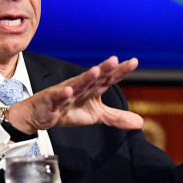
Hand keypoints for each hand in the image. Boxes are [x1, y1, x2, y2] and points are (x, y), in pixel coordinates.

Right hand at [7, 56, 143, 133]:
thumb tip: (140, 122)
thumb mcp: (96, 115)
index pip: (109, 78)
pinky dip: (63, 94)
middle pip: (95, 77)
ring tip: (95, 71)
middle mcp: (81, 87)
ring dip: (86, 78)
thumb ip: (116, 117)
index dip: (120, 71)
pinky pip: (58, 97)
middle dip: (104, 68)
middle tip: (114, 60)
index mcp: (93, 89)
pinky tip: (68, 91)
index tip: (133, 62)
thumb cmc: (69, 109)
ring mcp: (66, 92)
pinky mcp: (53, 101)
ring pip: (78, 84)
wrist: (42, 115)